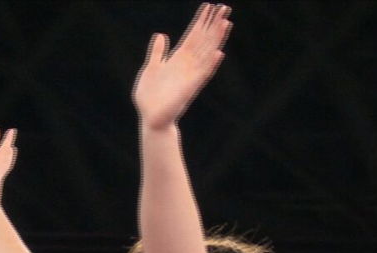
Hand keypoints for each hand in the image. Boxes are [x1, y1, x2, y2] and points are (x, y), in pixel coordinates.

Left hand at [132, 3, 231, 130]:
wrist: (150, 117)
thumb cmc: (150, 96)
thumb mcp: (151, 68)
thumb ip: (157, 52)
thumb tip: (161, 35)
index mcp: (178, 59)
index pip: (193, 35)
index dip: (201, 21)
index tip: (209, 6)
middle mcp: (188, 65)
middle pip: (204, 40)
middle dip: (213, 24)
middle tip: (225, 7)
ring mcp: (190, 76)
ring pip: (207, 53)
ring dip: (216, 39)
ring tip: (226, 23)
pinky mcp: (190, 88)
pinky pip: (202, 75)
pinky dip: (210, 64)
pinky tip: (218, 53)